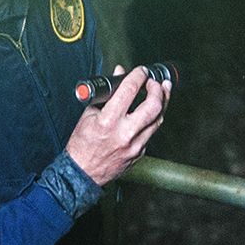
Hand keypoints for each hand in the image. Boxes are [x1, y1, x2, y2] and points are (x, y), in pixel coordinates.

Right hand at [64, 64, 167, 185]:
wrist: (82, 172)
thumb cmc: (82, 145)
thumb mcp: (89, 115)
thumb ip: (107, 94)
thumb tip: (120, 75)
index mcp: (108, 121)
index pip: (129, 91)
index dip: (138, 76)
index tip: (141, 72)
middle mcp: (124, 134)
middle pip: (153, 106)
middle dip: (158, 89)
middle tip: (155, 83)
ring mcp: (135, 145)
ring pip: (158, 119)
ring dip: (162, 103)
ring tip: (162, 92)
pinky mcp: (140, 153)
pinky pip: (151, 132)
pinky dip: (152, 119)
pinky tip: (151, 112)